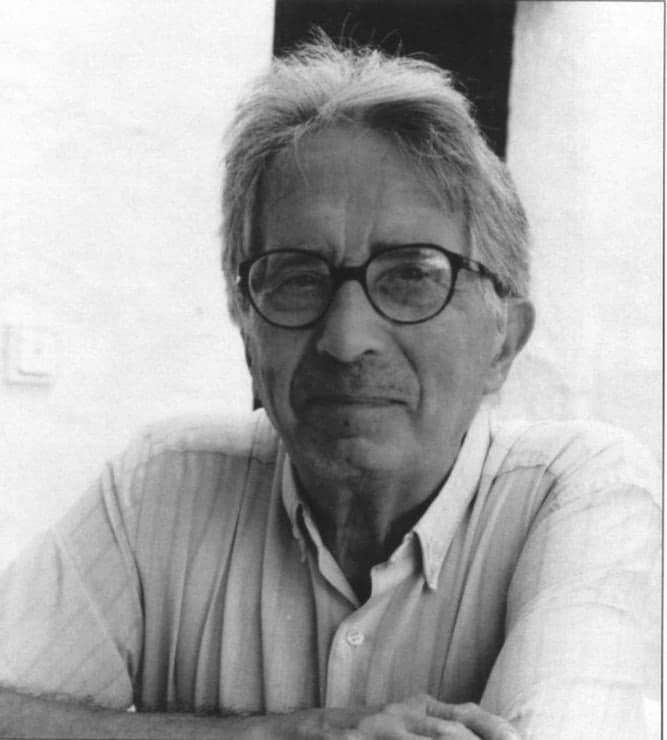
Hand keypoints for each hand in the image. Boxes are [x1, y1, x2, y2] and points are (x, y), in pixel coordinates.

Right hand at [262, 694, 519, 738]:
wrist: (301, 731)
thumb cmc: (364, 732)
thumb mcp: (401, 724)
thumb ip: (433, 728)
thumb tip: (480, 734)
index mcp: (417, 707)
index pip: (465, 715)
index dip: (494, 727)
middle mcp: (400, 716)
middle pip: (451, 733)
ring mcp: (376, 730)